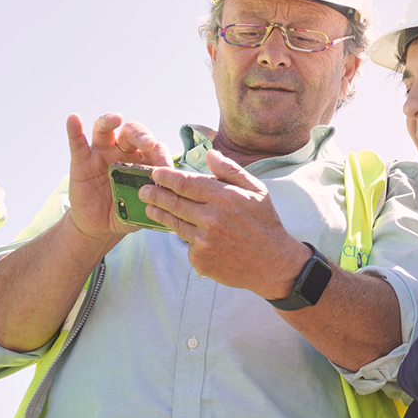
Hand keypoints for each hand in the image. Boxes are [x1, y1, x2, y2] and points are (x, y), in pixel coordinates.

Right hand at [64, 113, 170, 244]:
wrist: (100, 227)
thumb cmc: (128, 213)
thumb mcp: (144, 208)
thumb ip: (155, 200)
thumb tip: (168, 196)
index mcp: (143, 160)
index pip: (155, 148)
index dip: (161, 156)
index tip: (166, 170)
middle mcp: (123, 152)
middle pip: (131, 133)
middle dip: (140, 134)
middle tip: (147, 143)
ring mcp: (101, 154)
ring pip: (104, 130)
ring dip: (109, 121)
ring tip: (115, 119)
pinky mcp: (81, 162)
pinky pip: (77, 143)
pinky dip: (74, 130)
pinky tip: (74, 119)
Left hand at [140, 148, 305, 297]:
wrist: (273, 263)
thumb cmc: (265, 223)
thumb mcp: (256, 190)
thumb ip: (231, 171)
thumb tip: (210, 154)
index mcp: (224, 197)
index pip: (185, 183)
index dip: (166, 177)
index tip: (156, 173)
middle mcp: (211, 218)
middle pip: (173, 202)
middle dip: (154, 194)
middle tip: (144, 190)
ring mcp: (204, 241)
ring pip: (174, 224)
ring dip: (159, 214)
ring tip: (151, 208)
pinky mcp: (201, 259)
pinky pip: (186, 244)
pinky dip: (185, 238)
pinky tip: (186, 233)